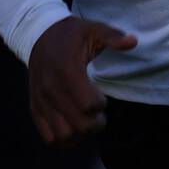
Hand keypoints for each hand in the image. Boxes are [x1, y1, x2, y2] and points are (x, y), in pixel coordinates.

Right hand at [27, 16, 136, 145]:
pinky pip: (48, 138)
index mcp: (67, 71)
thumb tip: (133, 41)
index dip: (100, 104)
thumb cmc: (71, 35)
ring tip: (85, 121)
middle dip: (95, 124)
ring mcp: (41, 101)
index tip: (101, 96)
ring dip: (80, 134)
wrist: (39, 36)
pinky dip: (63, 139)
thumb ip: (113, 36)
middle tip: (99, 114)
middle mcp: (51, 90)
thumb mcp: (93, 28)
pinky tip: (73, 127)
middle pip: (79, 125)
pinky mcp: (35, 108)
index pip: (87, 105)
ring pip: (63, 136)